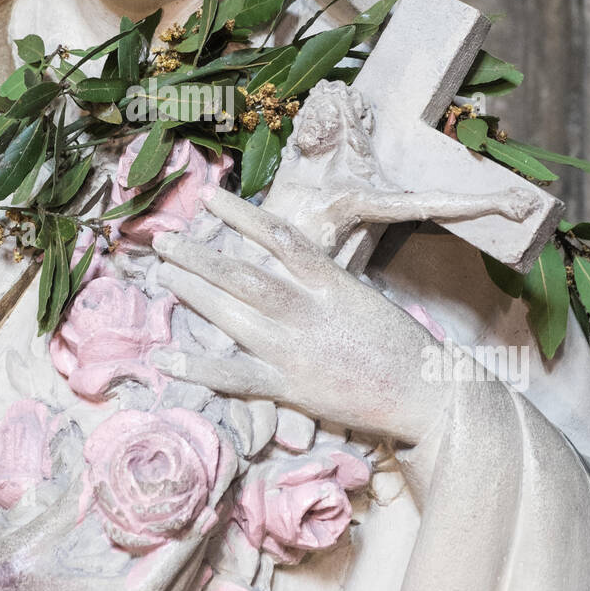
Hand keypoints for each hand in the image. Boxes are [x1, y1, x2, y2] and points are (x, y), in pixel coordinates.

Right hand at [0, 473, 223, 590]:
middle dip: (205, 526)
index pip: (174, 565)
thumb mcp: (38, 534)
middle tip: (222, 477)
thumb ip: (80, 501)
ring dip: (195, 542)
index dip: (197, 527)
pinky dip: (177, 561)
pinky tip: (182, 535)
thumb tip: (112, 457)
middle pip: (186, 574)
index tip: (214, 492)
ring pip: (179, 585)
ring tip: (209, 497)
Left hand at [151, 186, 451, 445]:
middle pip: (242, 275)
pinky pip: (235, 376)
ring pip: (231, 315)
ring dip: (192, 292)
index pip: (278, 237)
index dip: (240, 213)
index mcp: (330, 283)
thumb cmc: (399, 344)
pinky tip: (166, 357)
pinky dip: (198, 366)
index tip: (210, 197)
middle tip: (164, 240)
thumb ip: (321, 282)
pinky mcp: (290, 388)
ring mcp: (295, 351)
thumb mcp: (361, 296)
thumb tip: (285, 263)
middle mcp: (307, 312)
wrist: (427, 393)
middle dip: (198, 255)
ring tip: (163, 273)